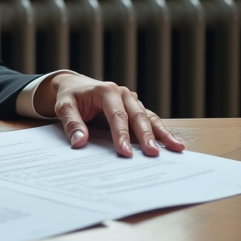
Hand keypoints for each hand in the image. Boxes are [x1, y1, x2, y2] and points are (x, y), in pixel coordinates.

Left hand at [35, 72, 184, 157]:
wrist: (74, 86)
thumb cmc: (70, 97)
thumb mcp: (64, 107)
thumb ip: (71, 123)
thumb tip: (79, 142)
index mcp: (106, 91)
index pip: (116, 115)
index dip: (121, 134)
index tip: (125, 152)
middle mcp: (123, 94)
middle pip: (138, 116)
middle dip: (146, 136)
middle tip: (154, 154)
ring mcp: (131, 101)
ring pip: (149, 117)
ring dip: (162, 133)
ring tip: (176, 148)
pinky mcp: (135, 109)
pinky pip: (149, 120)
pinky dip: (161, 131)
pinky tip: (172, 143)